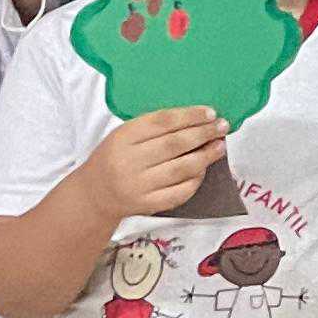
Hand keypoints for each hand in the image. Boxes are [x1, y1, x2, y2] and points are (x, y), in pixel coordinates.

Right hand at [84, 107, 227, 219]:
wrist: (94, 193)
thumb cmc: (115, 158)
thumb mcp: (124, 135)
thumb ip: (155, 127)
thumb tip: (197, 119)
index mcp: (123, 138)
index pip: (162, 122)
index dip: (190, 116)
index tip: (211, 113)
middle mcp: (129, 161)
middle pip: (174, 144)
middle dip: (203, 134)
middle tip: (223, 127)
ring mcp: (138, 185)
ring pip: (180, 169)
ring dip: (205, 156)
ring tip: (220, 146)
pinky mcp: (146, 204)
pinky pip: (179, 192)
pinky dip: (196, 180)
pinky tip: (204, 169)